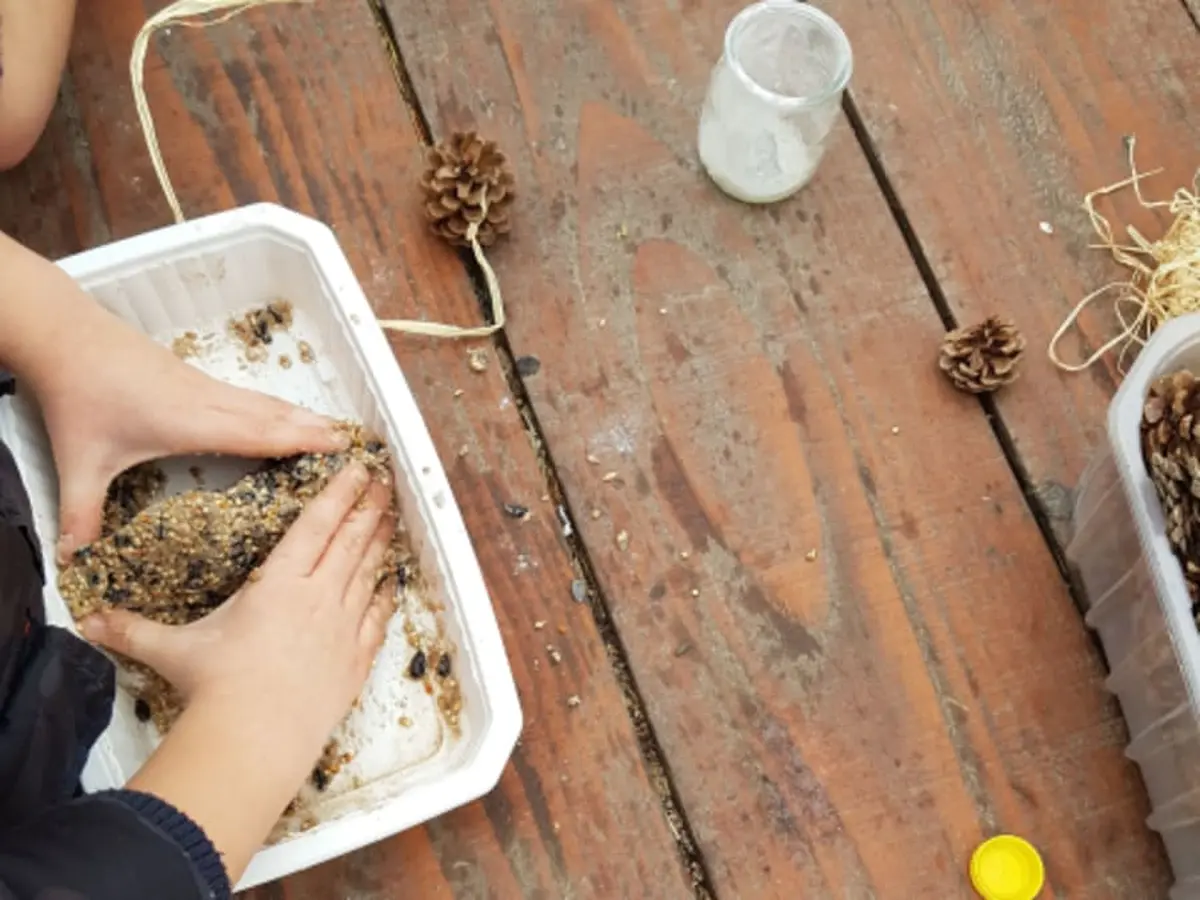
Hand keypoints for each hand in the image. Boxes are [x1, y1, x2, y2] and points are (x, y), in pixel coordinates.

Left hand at [16, 274, 344, 559]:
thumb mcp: (80, 463)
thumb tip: (71, 563)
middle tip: (356, 445)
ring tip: (334, 429)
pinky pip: (251, 398)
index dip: (302, 441)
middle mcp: (209, 403)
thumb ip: (81, 514)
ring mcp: (206, 388)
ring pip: (266, 403)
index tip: (341, 448)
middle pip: (276, 416)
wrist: (68, 337)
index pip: (260, 435)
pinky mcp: (197, 379)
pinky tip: (283, 414)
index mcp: (192, 423)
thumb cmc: (80, 396)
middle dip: (317, 430)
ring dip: (303, 416)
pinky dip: (278, 408)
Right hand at [80, 464, 395, 882]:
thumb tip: (91, 621)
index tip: (356, 468)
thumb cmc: (218, 688)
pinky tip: (392, 582)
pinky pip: (378, 618)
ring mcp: (343, 627)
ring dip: (382, 543)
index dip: (339, 492)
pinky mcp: (356, 660)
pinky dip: (386, 596)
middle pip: (351, 540)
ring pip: (369, 572)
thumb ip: (134, 630)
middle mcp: (319, 596)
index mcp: (280, 582)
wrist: (256, 739)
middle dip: (369, 506)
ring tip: (392, 518)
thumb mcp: (172, 650)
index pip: (316, 524)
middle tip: (384, 481)